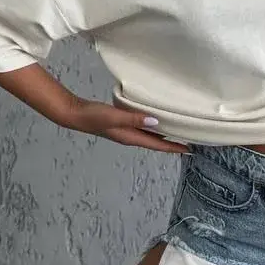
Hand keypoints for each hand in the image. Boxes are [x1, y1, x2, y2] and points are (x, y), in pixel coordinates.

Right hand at [67, 99, 189, 152]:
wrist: (75, 114)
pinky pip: (141, 127)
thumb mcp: (115, 117)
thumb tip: (155, 121)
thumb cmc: (93, 116)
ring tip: (177, 132)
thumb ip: (134, 119)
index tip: (190, 150)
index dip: (173, 148)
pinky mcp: (121, 124)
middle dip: (172, 143)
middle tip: (189, 141)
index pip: (157, 145)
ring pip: (149, 135)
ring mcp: (125, 131)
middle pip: (155, 142)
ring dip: (163, 135)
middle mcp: (130, 137)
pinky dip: (152, 126)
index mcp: (130, 137)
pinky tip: (155, 120)